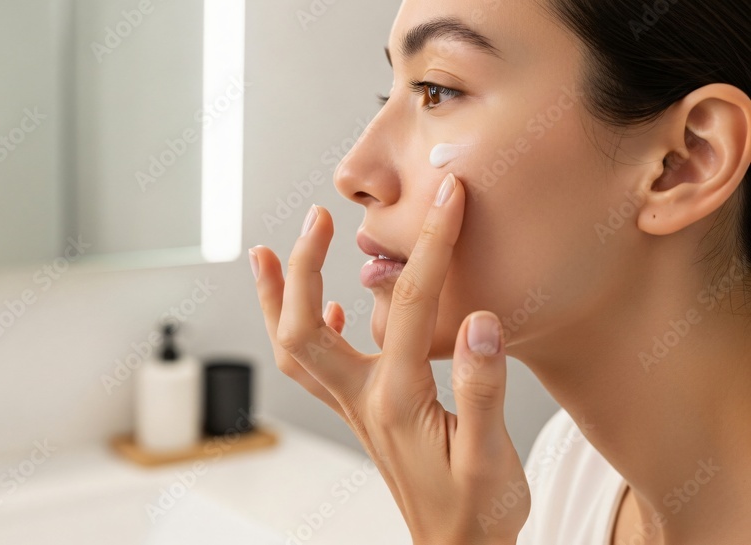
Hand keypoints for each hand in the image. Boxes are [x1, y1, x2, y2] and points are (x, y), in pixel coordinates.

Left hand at [249, 174, 528, 543]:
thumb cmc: (476, 510)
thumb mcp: (492, 456)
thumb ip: (484, 390)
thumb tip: (480, 320)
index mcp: (398, 399)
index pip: (411, 306)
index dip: (431, 245)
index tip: (447, 200)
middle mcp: (363, 399)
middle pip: (304, 327)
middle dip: (304, 266)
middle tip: (316, 217)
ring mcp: (355, 406)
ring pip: (294, 346)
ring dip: (277, 298)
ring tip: (265, 254)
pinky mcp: (362, 412)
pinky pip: (316, 366)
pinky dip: (309, 329)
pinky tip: (329, 311)